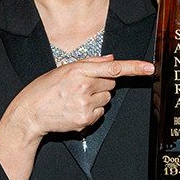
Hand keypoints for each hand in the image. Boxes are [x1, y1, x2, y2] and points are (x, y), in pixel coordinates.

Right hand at [6, 55, 152, 140]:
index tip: (150, 68)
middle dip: (101, 84)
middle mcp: (84, 86)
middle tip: (82, 87)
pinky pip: (100, 113)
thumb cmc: (45, 89)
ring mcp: (85, 104)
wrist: (30, 113)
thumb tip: (111, 59)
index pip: (113, 67)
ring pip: (107, 99)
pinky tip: (75, 109)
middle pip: (111, 83)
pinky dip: (92, 112)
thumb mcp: (63, 69)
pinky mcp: (86, 119)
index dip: (134, 67)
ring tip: (76, 99)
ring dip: (96, 98)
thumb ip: (90, 63)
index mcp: (79, 70)